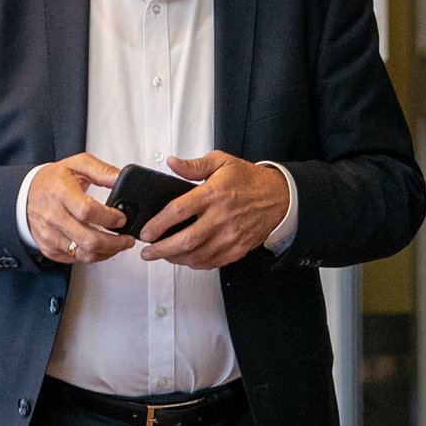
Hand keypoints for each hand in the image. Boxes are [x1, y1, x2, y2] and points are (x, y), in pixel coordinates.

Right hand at [26, 153, 133, 263]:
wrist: (25, 195)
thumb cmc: (52, 181)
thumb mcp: (77, 165)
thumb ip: (102, 171)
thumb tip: (120, 178)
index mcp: (61, 193)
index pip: (87, 211)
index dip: (108, 218)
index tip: (121, 219)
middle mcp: (54, 216)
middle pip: (89, 239)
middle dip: (115, 242)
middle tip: (127, 239)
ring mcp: (50, 235)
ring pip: (85, 254)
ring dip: (107, 252)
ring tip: (118, 244)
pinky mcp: (50, 248)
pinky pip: (76, 259)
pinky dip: (93, 256)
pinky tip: (101, 247)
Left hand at [139, 152, 287, 269]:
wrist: (279, 197)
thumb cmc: (248, 180)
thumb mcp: (221, 161)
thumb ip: (193, 165)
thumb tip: (172, 163)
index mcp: (214, 194)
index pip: (179, 210)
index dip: (158, 223)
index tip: (146, 231)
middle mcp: (221, 217)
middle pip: (186, 239)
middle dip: (161, 249)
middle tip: (148, 252)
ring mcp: (230, 235)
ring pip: (197, 255)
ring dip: (175, 259)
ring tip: (163, 255)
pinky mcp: (237, 248)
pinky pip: (212, 262)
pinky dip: (195, 263)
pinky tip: (185, 259)